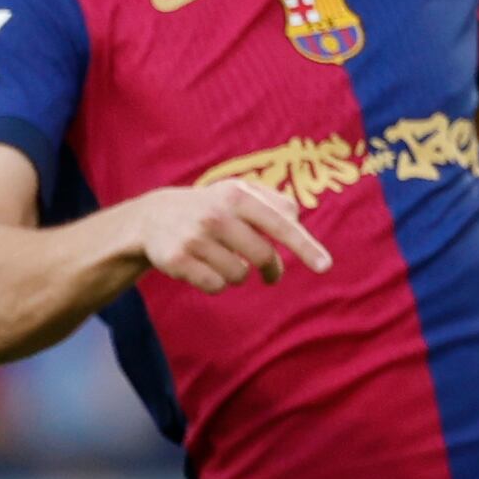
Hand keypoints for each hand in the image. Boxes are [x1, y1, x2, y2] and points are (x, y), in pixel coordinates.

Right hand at [133, 180, 332, 293]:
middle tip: (268, 274)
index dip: (305, 247)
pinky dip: (216, 283)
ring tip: (222, 260)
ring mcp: (194, 238)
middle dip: (270, 269)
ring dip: (238, 274)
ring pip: (239, 275)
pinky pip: (215, 286)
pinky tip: (203, 269)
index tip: (325, 266)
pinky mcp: (177, 260)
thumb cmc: (211, 206)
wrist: (153, 217)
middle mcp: (216, 215)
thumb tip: (297, 221)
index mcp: (237, 195)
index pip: (280, 224)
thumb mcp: (239, 192)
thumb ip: (275, 201)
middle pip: (263, 256)